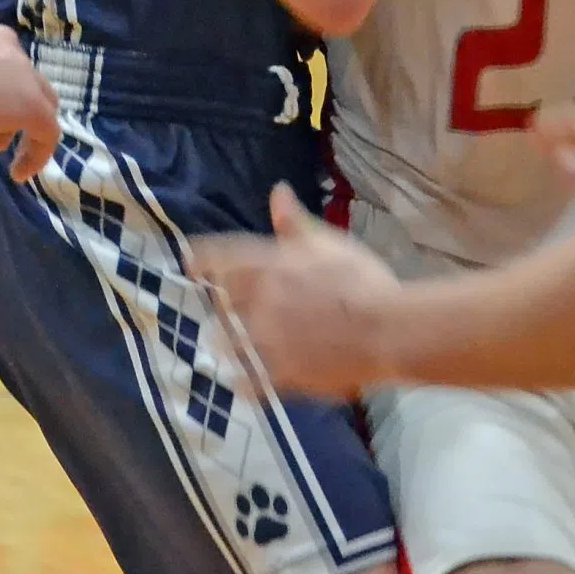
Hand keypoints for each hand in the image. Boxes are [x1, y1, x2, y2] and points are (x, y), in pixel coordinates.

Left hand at [187, 185, 403, 398]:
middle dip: (219, 302)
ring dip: (225, 341)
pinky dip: (243, 381)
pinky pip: (250, 382)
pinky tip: (241, 382)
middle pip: (222, 303)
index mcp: (269, 267)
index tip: (188, 261)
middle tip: (220, 303)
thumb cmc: (361, 279)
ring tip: (224, 343)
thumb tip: (276, 191)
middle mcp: (259, 304)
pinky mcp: (281, 375)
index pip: (222, 258)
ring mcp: (267, 342)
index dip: (202, 258)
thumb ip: (295, 222)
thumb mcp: (329, 242)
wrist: (386, 330)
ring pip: (230, 344)